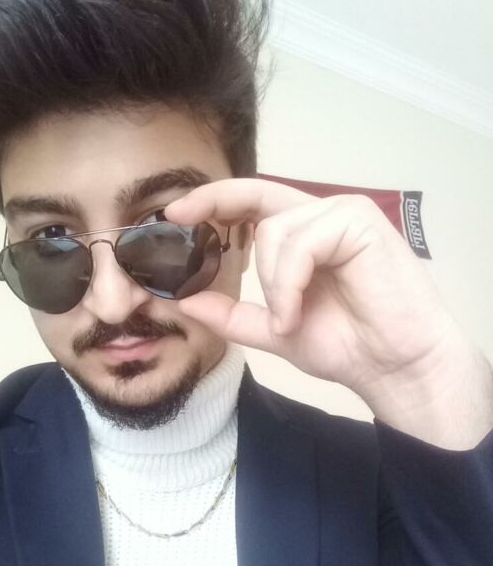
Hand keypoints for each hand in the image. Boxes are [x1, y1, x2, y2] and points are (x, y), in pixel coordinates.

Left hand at [165, 177, 462, 402]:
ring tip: (288, 320)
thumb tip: (182, 302)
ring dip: (271, 284)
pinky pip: (301, 243)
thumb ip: (232, 314)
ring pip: (276, 231)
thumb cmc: (346, 346)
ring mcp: (344, 215)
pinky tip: (296, 313)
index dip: (214, 200)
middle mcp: (323, 217)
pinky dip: (288, 283)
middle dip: (214, 205)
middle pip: (257, 197)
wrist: (392, 368)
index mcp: (305, 236)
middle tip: (179, 218)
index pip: (254, 203)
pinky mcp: (360, 222)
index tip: (174, 211)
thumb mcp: (274, 330)